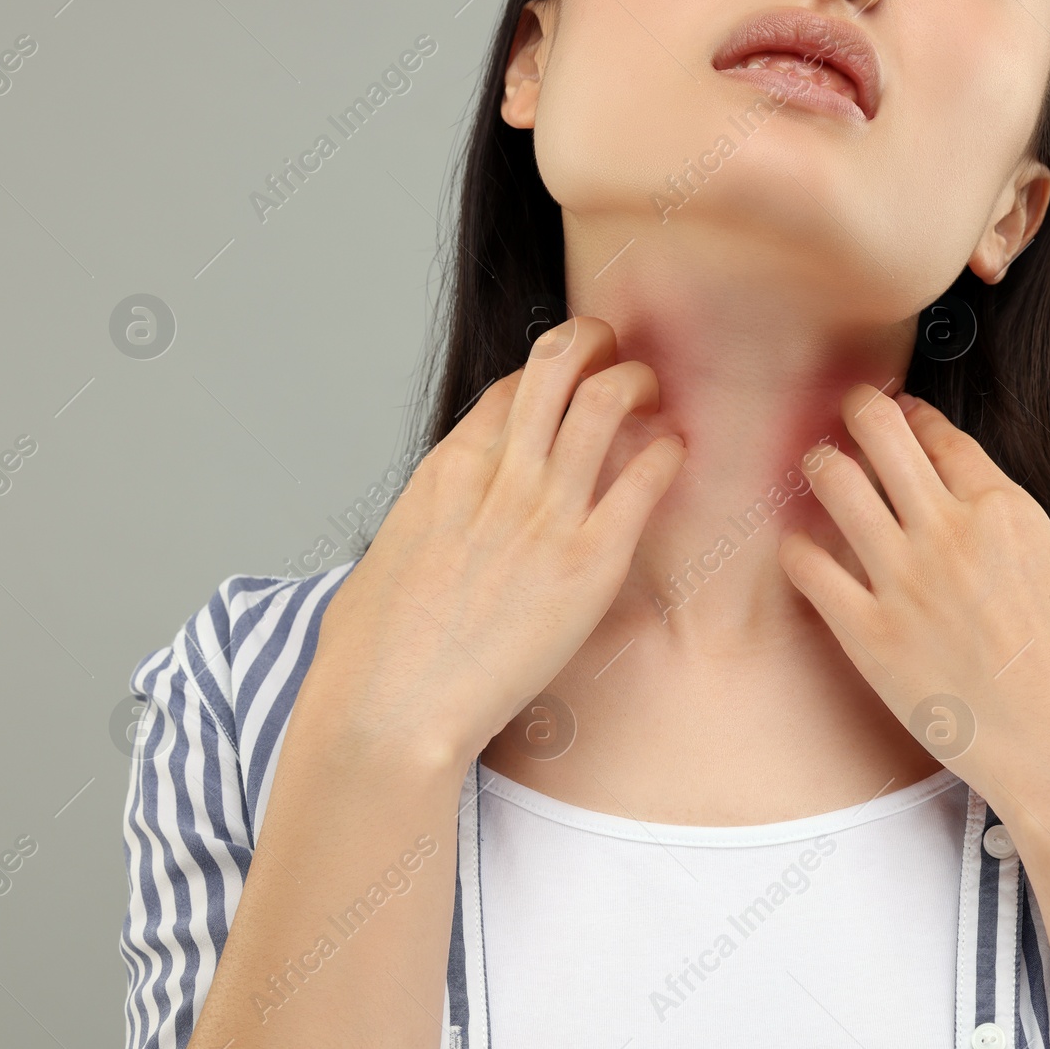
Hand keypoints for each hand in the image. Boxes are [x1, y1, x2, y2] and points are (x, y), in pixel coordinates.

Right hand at [303, 317, 686, 769]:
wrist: (391, 706)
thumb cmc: (375, 652)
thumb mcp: (392, 556)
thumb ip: (426, 525)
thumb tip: (430, 534)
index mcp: (449, 469)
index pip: (513, 385)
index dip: (552, 373)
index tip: (574, 385)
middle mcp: (500, 476)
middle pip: (558, 363)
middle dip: (597, 342)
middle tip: (621, 357)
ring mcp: (546, 514)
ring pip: (605, 400)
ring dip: (638, 383)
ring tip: (653, 395)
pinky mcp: (588, 562)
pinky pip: (644, 479)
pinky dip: (667, 452)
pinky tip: (674, 454)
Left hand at [777, 385, 1049, 836]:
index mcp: (1009, 511)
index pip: (943, 438)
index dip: (916, 417)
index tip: (903, 411)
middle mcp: (949, 534)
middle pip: (881, 434)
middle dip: (861, 411)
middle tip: (850, 411)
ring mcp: (904, 583)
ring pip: (835, 485)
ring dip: (822, 465)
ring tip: (818, 466)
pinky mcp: (870, 638)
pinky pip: (809, 570)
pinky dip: (800, 549)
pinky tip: (802, 549)